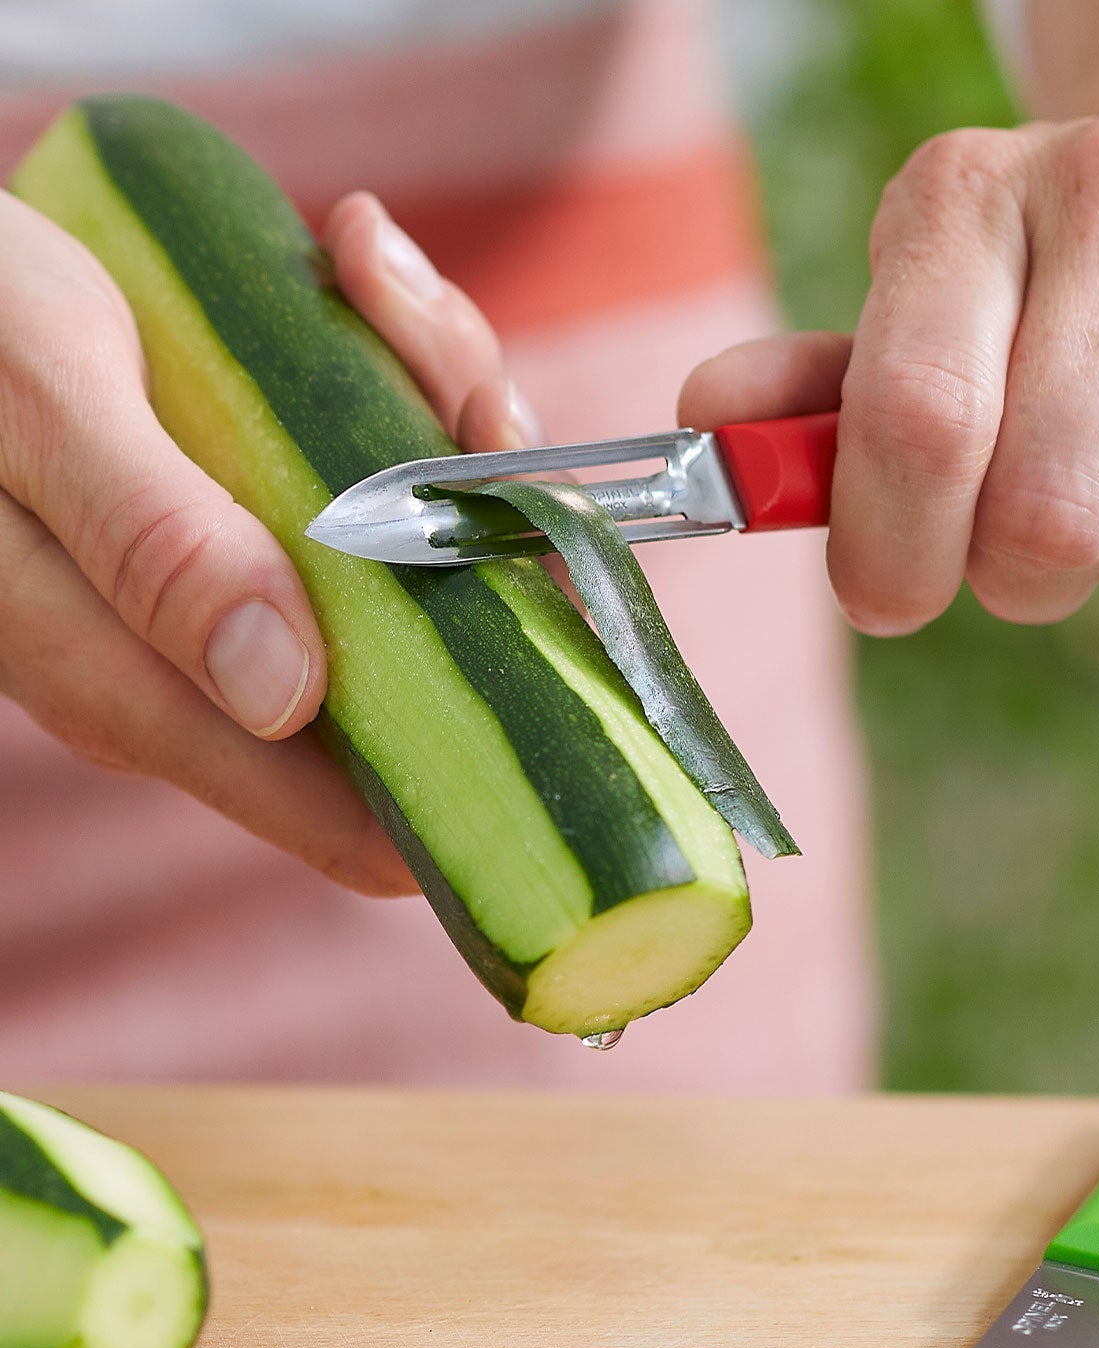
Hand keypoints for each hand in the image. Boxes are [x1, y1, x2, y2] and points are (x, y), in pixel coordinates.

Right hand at [0, 189, 532, 893]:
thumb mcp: (38, 407)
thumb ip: (153, 547)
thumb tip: (284, 695)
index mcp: (147, 695)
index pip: (366, 827)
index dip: (495, 745)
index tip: (548, 590)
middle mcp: (217, 680)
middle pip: (437, 675)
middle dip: (487, 534)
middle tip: (461, 388)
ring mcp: (247, 607)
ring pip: (425, 561)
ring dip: (442, 422)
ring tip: (374, 280)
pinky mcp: (261, 530)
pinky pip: (377, 490)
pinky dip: (397, 381)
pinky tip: (347, 269)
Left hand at [679, 113, 1098, 632]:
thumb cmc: (1069, 295)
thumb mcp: (930, 319)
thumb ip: (822, 401)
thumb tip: (709, 428)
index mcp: (969, 197)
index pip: (915, 425)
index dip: (895, 559)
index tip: (895, 596)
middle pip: (1051, 513)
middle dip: (1030, 578)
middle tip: (1043, 541)